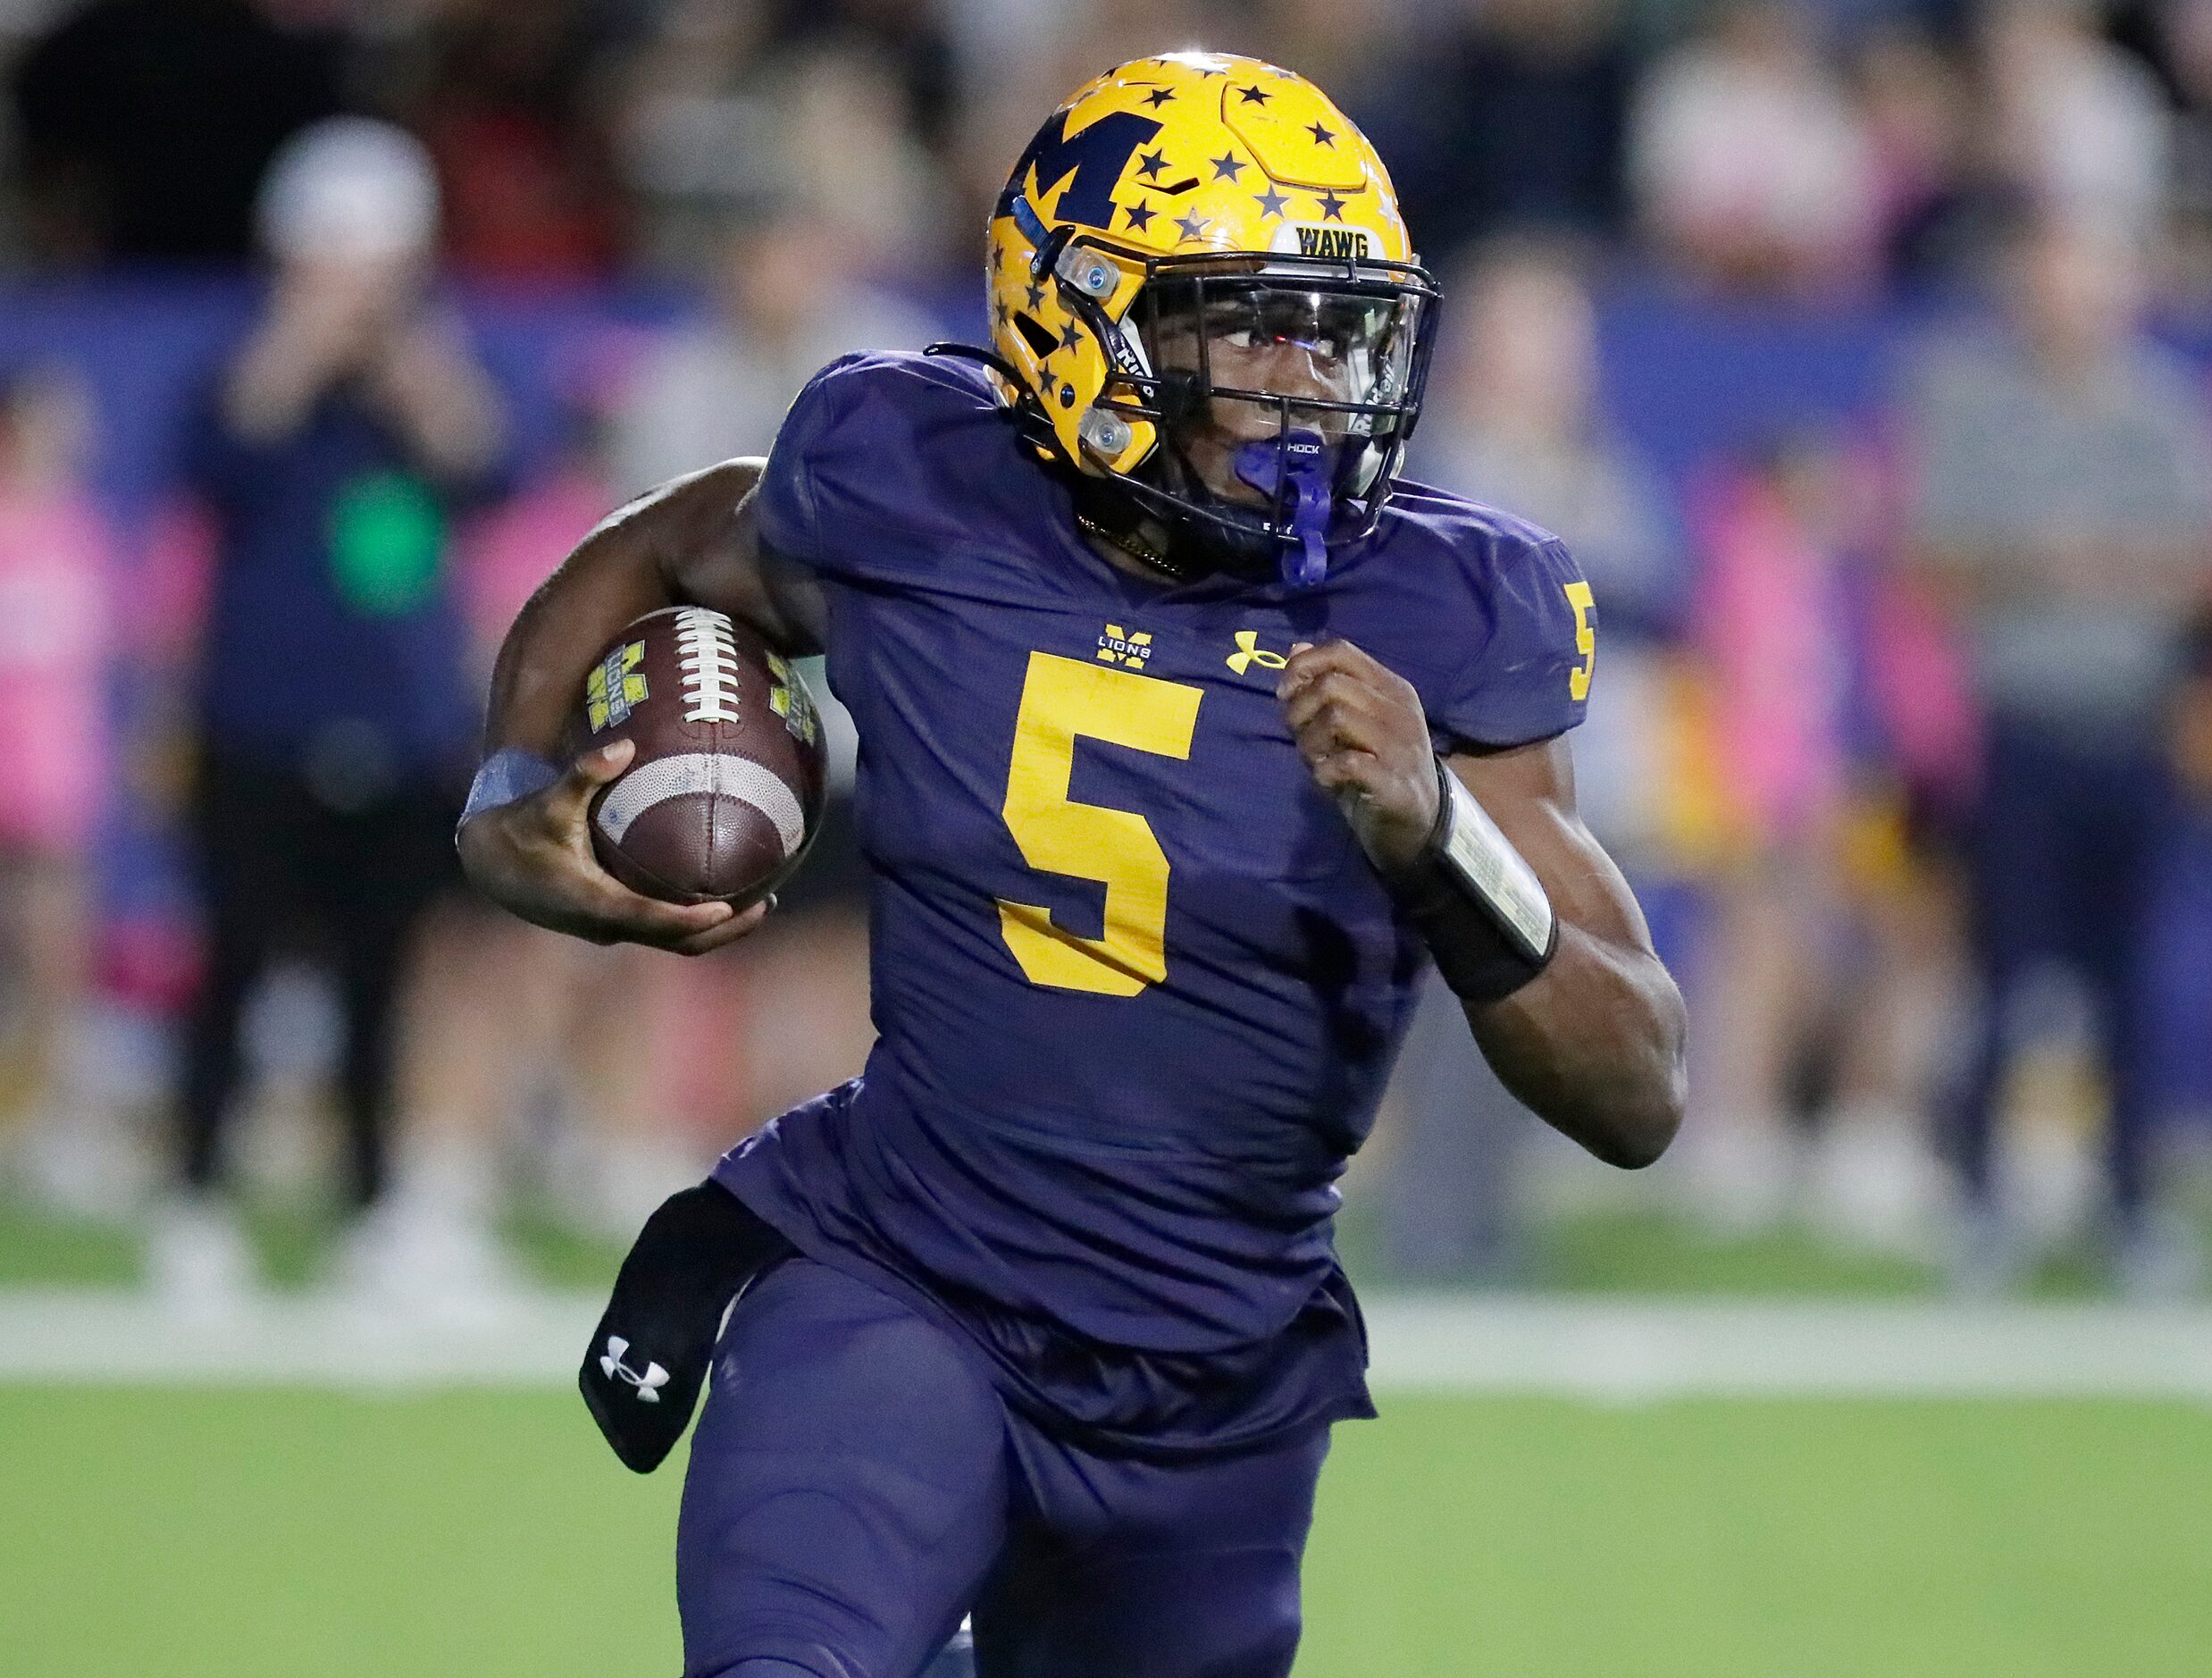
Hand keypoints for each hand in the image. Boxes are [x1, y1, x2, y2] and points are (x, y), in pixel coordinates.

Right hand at [457, 738, 767, 954]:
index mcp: (592, 902)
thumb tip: (625, 745)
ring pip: (672, 942)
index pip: (650, 919)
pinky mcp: (614, 924)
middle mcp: (605, 925)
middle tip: (764, 904)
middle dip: (722, 931)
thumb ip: (586, 772)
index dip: (690, 919)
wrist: (491, 864)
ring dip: (716, 930)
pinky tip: (726, 892)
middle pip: (675, 942)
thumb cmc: (523, 827)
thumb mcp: (551, 799)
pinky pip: (663, 930)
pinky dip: (695, 921)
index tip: (729, 908)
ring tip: (760, 903)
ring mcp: (611, 929)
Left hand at [1277, 638, 1440, 876]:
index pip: (1341, 651)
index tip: (1284, 693)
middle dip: (1299, 710)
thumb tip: (1296, 649)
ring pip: (1335, 716)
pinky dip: (1323, 771)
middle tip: (1300, 737)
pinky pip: (1345, 762)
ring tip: (1315, 759)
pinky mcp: (1392, 781)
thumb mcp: (1356, 719)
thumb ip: (1328, 685)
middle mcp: (1398, 709)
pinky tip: (1327, 779)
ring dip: (1309, 741)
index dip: (1303, 666)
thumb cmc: (1380, 764)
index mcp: (1391, 687)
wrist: (1420, 819)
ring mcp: (1399, 744)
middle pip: (1331, 684)